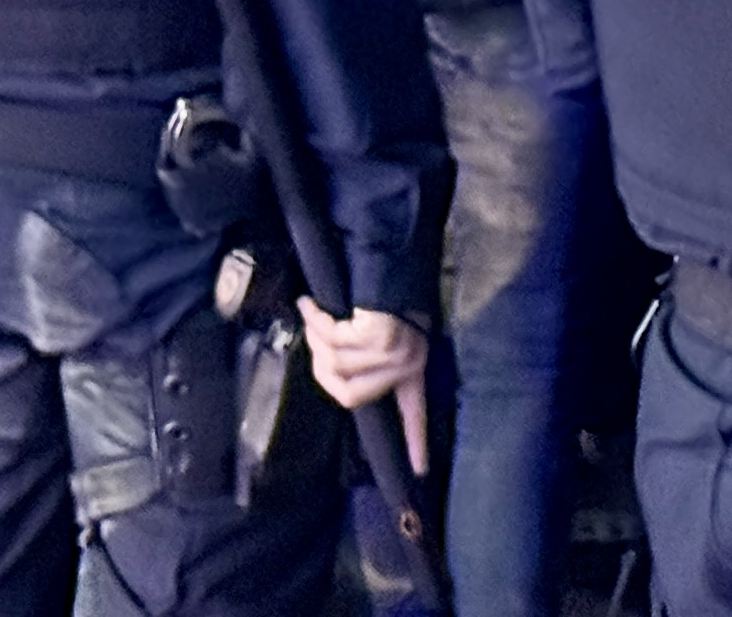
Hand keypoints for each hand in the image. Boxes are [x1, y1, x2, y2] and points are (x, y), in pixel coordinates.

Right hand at [299, 300, 430, 475]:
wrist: (394, 261)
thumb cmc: (384, 300)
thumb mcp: (377, 335)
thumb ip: (356, 359)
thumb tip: (325, 363)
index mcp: (414, 369)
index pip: (414, 413)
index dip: (416, 441)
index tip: (421, 470)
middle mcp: (410, 361)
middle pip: (349, 393)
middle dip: (323, 366)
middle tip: (315, 338)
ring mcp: (397, 349)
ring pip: (337, 365)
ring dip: (318, 339)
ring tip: (316, 317)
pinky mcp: (381, 333)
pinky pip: (335, 340)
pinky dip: (317, 323)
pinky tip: (310, 307)